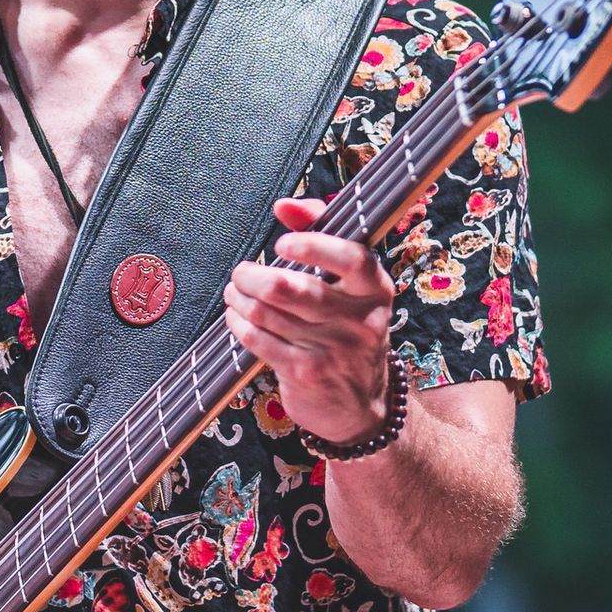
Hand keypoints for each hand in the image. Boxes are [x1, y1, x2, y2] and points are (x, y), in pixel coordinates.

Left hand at [222, 196, 394, 446]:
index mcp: (375, 290)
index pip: (351, 259)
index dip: (314, 246)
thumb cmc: (349, 330)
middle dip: (252, 276)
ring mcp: (331, 349)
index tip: (283, 242)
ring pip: (266, 313)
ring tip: (235, 292)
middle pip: (291, 288)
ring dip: (239, 298)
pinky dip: (239, 324)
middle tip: (242, 272)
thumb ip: (322, 233)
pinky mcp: (305, 373)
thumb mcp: (351, 286)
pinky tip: (236, 317)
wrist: (362, 406)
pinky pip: (258, 339)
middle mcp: (358, 320)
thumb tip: (285, 205)